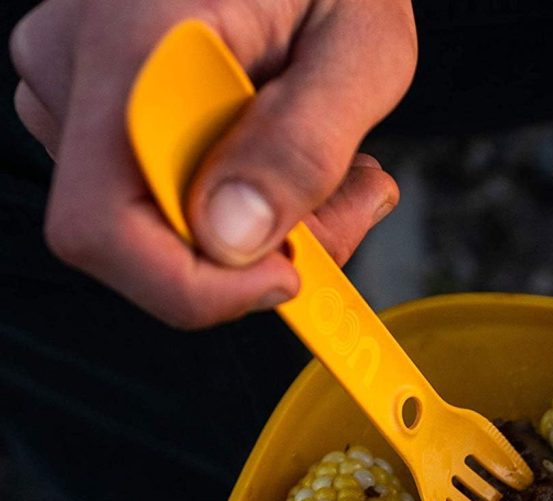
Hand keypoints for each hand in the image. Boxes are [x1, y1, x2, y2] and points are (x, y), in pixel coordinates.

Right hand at [9, 0, 415, 327]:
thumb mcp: (360, 48)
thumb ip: (304, 146)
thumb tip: (233, 238)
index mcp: (131, 43)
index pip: (103, 229)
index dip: (196, 288)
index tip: (287, 275)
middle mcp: (73, 65)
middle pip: (141, 240)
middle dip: (258, 253)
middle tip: (351, 199)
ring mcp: (74, 84)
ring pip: (161, 223)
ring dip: (265, 224)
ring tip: (333, 158)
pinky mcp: (96, 100)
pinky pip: (161, 192)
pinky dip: (241, 199)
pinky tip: (286, 146)